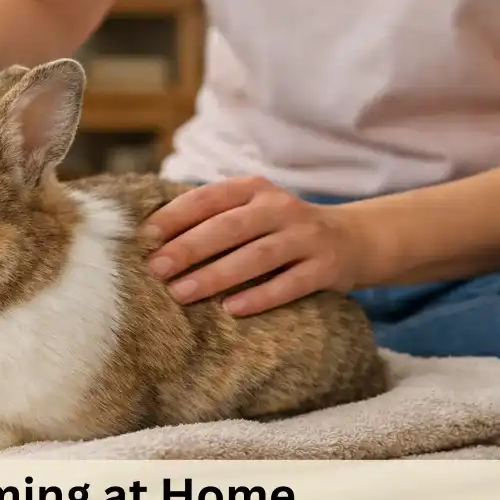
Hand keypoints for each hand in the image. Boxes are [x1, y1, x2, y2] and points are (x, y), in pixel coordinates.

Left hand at [140, 176, 366, 315]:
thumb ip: (212, 218)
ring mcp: (306, 237)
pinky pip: (290, 284)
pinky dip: (260, 297)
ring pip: (257, 256)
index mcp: (254, 190)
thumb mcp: (252, 211)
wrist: (355, 239)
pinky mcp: (326, 268)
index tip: (144, 237)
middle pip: (229, 227)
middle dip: (189, 247)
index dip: (175, 216)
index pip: (208, 198)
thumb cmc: (282, 229)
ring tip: (181, 293)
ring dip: (216, 275)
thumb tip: (150, 240)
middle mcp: (280, 208)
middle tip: (156, 269)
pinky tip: (231, 310)